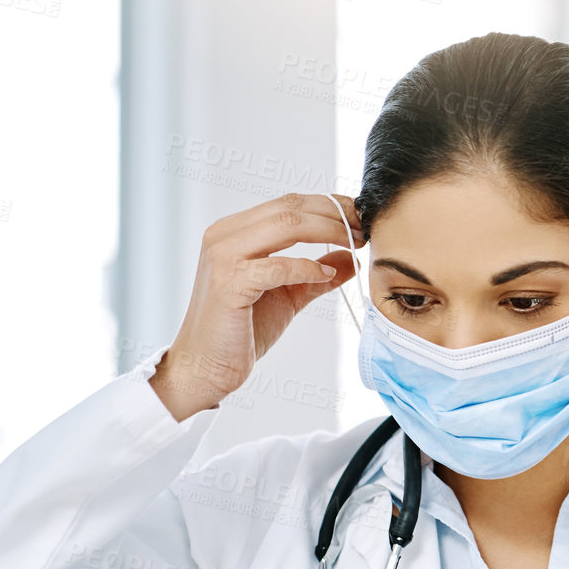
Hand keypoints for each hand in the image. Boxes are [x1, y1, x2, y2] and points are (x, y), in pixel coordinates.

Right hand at [150, 192, 363, 421]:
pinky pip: (277, 266)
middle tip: (363, 228)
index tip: (359, 216)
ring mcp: (223, 257)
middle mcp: (225, 236)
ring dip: (328, 232)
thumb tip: (351, 258)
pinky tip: (326, 276)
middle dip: (334, 214)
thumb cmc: (241, 331)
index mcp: (234, 232)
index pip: (288, 203)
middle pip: (290, 207)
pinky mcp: (229, 284)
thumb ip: (315, 275)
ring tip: (354, 244)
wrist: (205, 366)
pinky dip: (307, 268)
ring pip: (285, 225)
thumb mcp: (287, 296)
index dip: (328, 205)